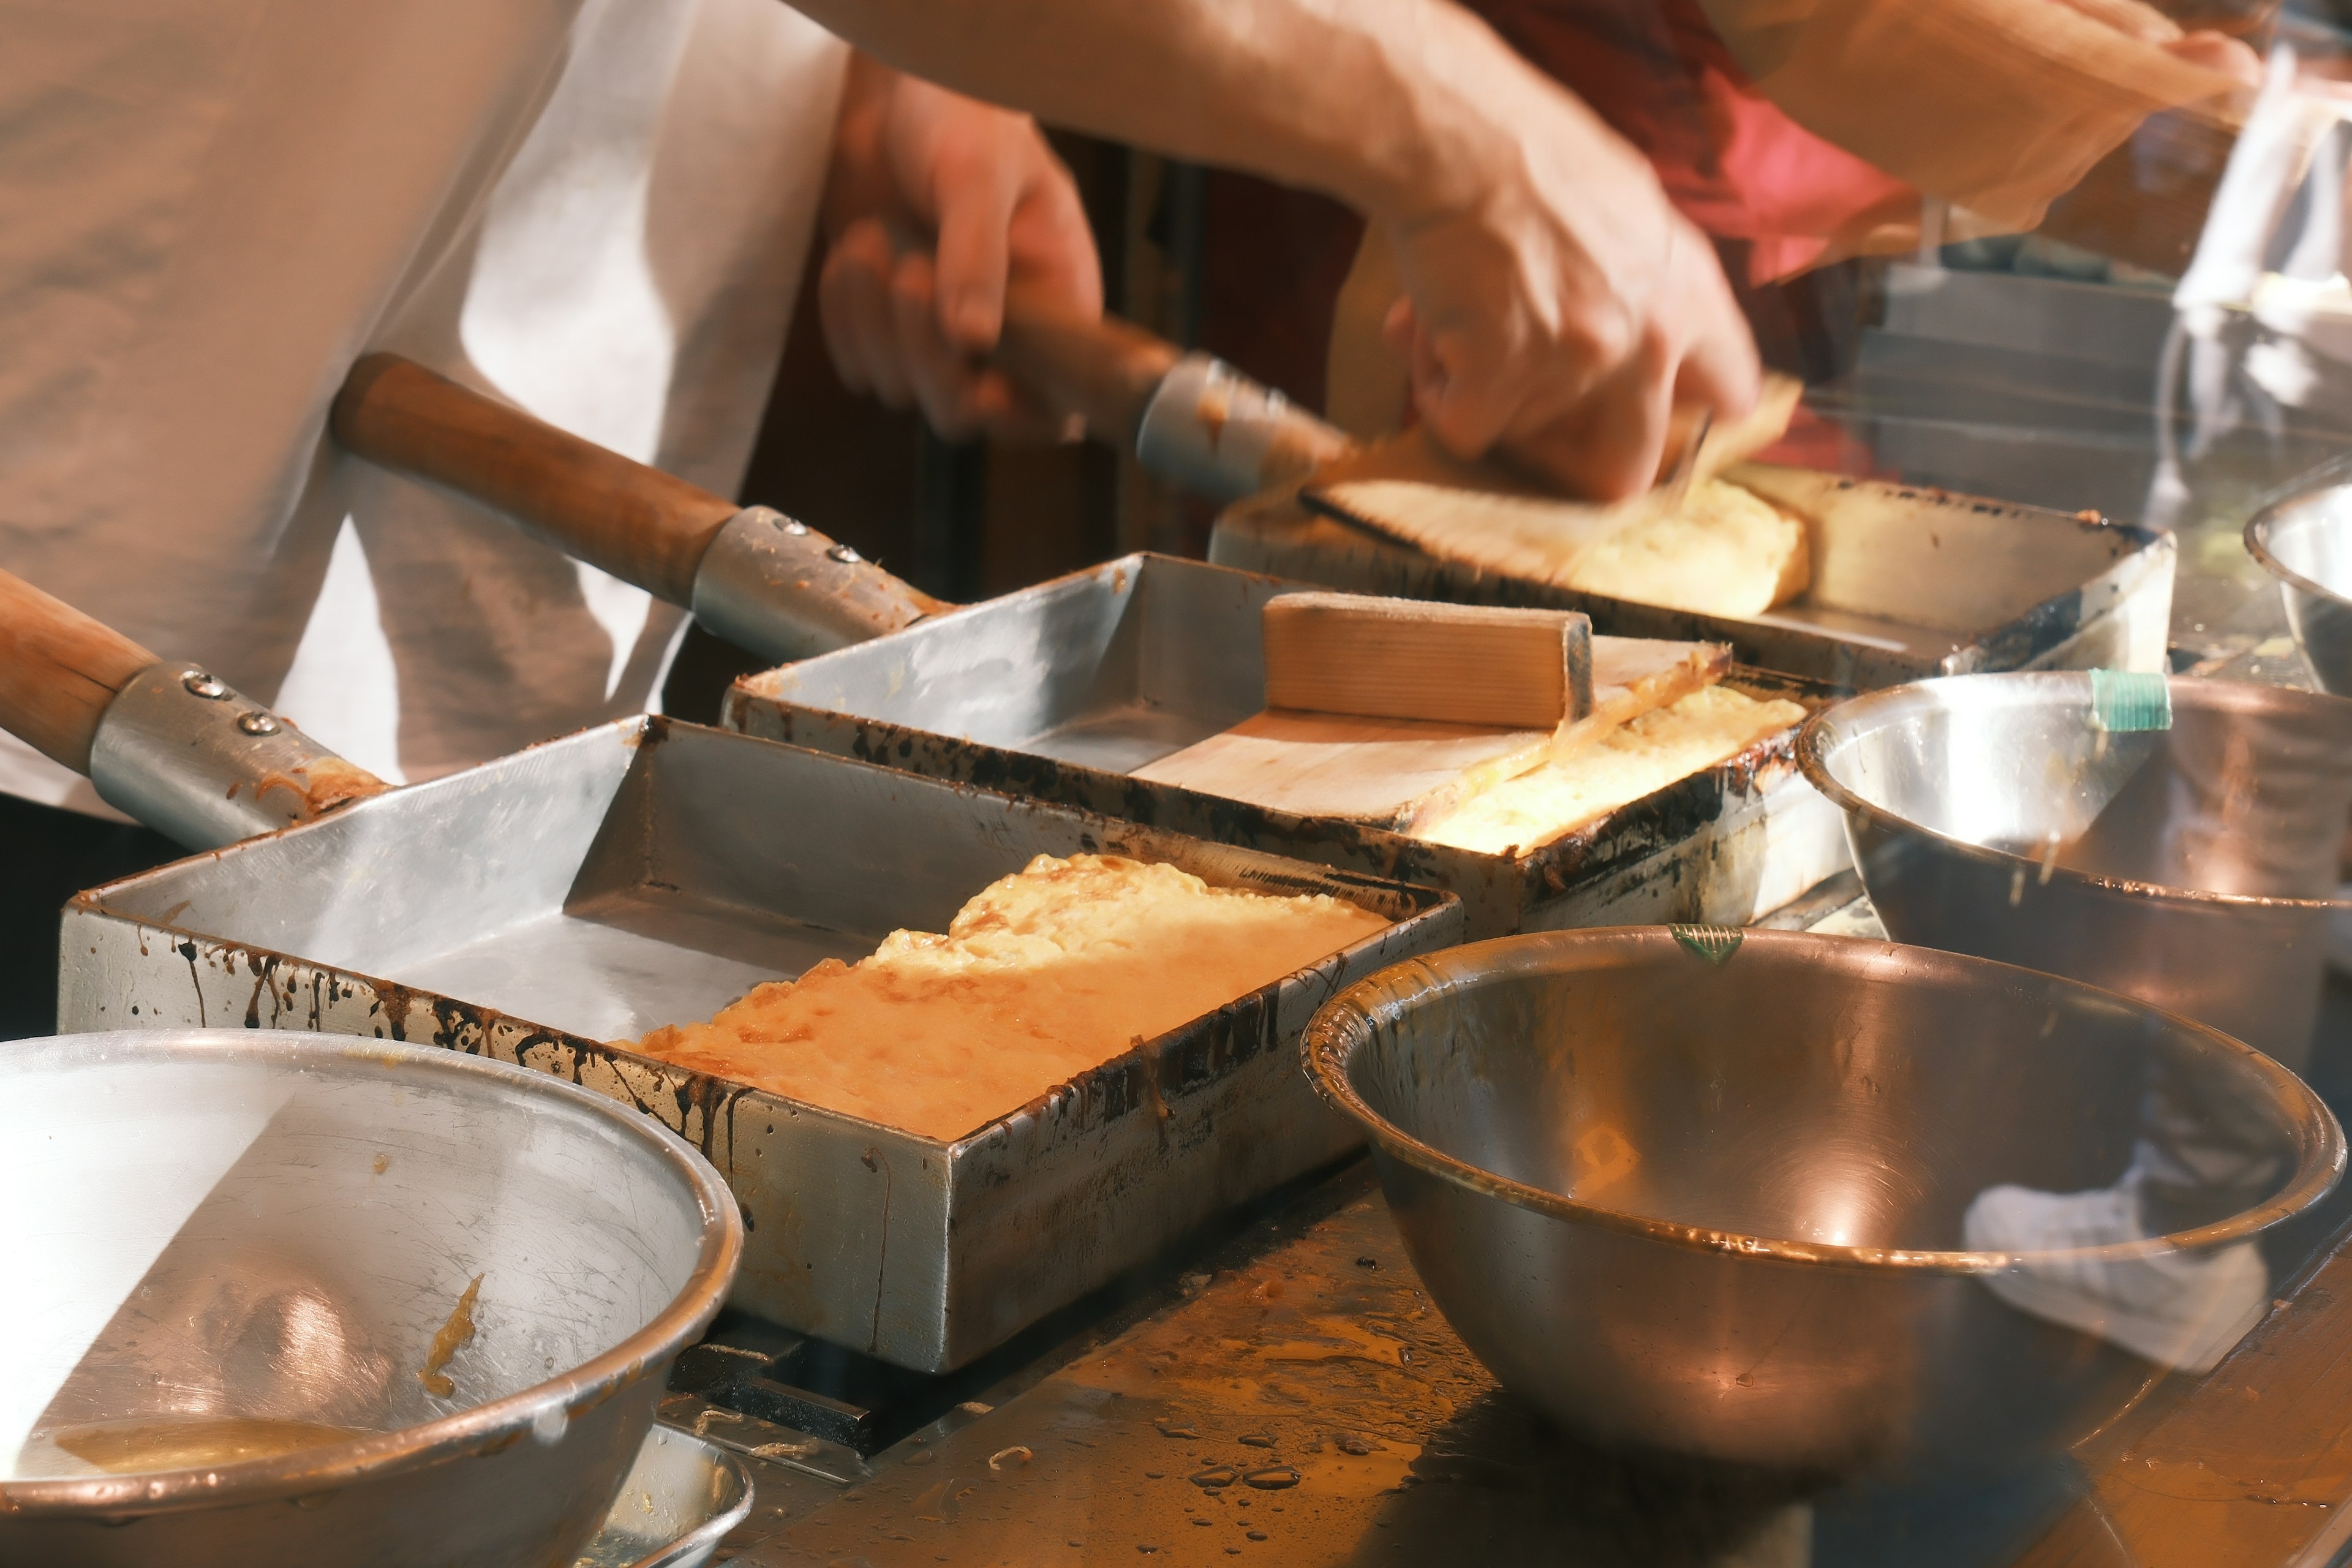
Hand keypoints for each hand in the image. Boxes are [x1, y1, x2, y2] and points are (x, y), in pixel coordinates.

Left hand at [819, 55, 1102, 440]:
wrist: (903, 95)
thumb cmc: (967, 117)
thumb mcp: (979, 175)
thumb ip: (978, 255)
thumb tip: (972, 342)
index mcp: (1057, 306)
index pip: (1053, 408)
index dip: (1016, 416)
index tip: (977, 381)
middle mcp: (1004, 338)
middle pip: (959, 411)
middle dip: (920, 350)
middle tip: (910, 266)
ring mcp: (941, 339)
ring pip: (898, 389)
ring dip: (873, 318)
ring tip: (875, 236)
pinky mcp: (887, 328)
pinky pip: (854, 364)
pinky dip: (842, 313)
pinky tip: (855, 250)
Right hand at [1376, 68, 1759, 499]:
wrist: (1461, 139)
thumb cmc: (1534, 154)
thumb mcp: (1633, 210)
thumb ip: (1648, 284)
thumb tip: (1635, 336)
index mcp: (1690, 293)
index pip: (1731, 398)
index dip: (1684, 417)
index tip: (1648, 414)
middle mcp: (1648, 341)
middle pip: (1626, 468)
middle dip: (1570, 456)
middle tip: (1529, 418)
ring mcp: (1577, 366)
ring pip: (1519, 433)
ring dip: (1482, 390)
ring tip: (1460, 316)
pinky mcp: (1502, 380)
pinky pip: (1461, 426)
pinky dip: (1434, 389)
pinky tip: (1425, 329)